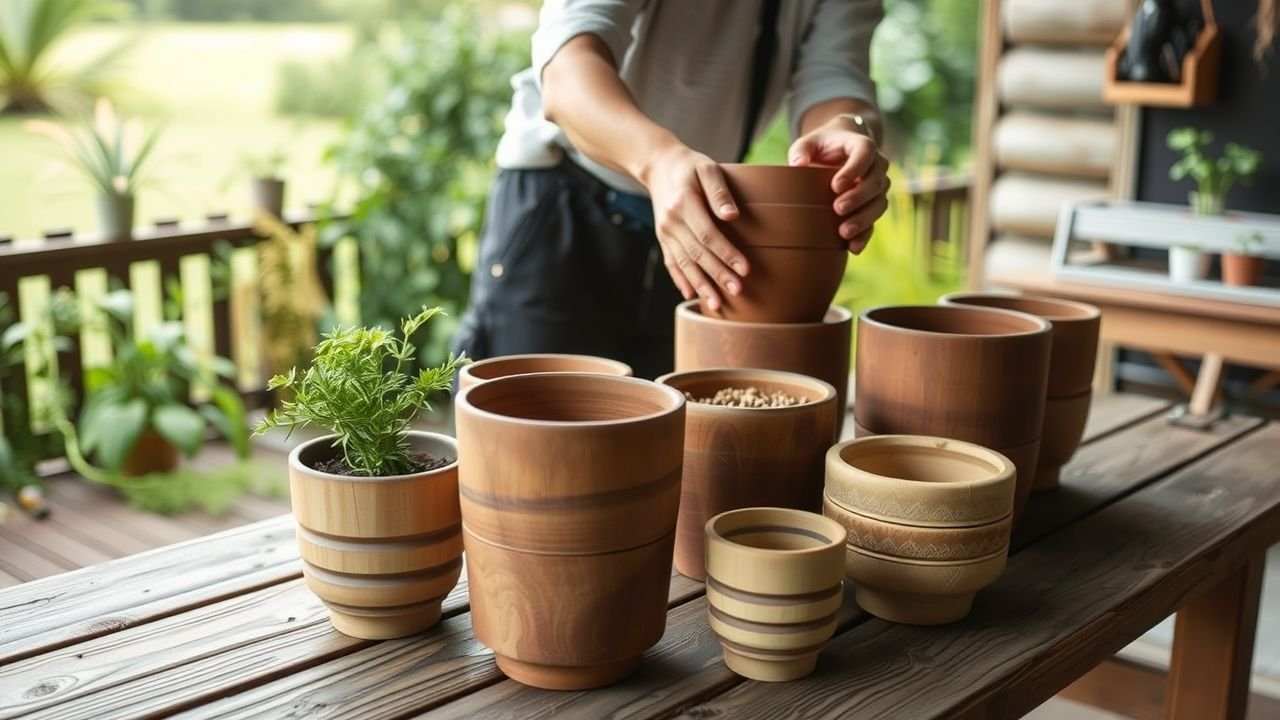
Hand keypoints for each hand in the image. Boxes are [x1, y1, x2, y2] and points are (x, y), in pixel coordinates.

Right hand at [639, 144, 748, 311]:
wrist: (658, 165)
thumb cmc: (690, 166)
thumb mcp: (707, 168)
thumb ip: (720, 191)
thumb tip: (732, 215)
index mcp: (684, 203)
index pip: (708, 234)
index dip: (726, 253)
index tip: (744, 269)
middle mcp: (672, 221)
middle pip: (697, 253)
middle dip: (717, 275)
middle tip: (737, 291)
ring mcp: (665, 232)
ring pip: (684, 263)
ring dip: (700, 284)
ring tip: (716, 303)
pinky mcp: (663, 238)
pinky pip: (671, 263)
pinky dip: (680, 280)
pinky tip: (690, 294)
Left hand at [788, 121, 889, 254]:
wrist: (837, 153)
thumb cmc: (821, 147)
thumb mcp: (808, 144)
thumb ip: (801, 150)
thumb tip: (798, 165)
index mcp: (862, 146)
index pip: (865, 154)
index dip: (854, 170)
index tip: (835, 186)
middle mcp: (876, 166)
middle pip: (876, 182)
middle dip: (858, 197)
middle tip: (837, 209)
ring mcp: (878, 187)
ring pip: (879, 203)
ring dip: (864, 219)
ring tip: (843, 232)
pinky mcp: (873, 205)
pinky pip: (875, 221)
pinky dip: (865, 235)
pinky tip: (853, 248)